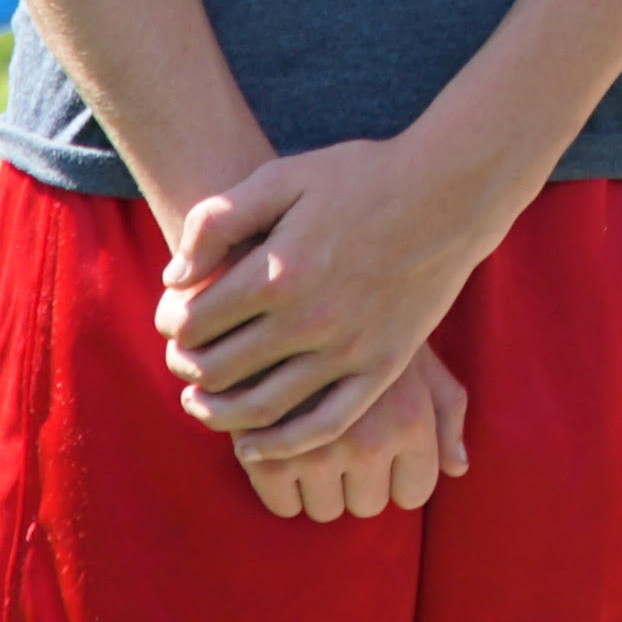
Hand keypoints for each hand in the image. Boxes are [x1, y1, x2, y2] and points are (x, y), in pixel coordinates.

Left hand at [161, 137, 493, 457]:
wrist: (450, 192)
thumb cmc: (361, 178)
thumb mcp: (282, 176)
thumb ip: (218, 221)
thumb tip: (175, 279)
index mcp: (279, 272)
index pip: (195, 323)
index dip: (172, 326)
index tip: (173, 321)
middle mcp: (310, 319)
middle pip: (220, 369)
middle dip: (187, 369)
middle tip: (181, 362)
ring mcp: (349, 350)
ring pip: (262, 408)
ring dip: (218, 414)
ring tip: (202, 404)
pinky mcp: (382, 368)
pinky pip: (323, 424)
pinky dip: (281, 445)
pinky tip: (253, 445)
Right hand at [236, 343, 473, 524]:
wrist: (286, 287)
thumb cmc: (365, 323)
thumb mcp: (419, 358)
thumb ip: (447, 411)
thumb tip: (459, 466)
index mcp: (411, 420)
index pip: (414, 492)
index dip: (398, 474)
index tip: (383, 448)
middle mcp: (370, 441)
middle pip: (367, 505)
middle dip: (357, 479)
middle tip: (342, 439)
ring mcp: (315, 451)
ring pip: (324, 510)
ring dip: (318, 485)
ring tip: (310, 440)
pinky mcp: (265, 455)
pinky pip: (283, 506)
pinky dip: (280, 488)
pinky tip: (280, 448)